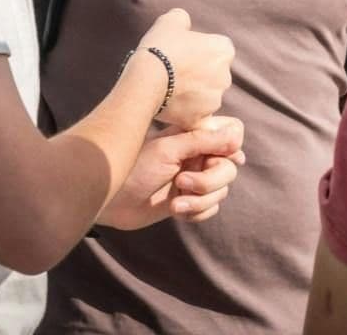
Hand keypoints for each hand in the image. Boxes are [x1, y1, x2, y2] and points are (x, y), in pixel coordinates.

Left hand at [101, 116, 245, 229]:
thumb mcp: (169, 150)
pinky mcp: (188, 202)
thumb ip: (203, 141)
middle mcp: (198, 156)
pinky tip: (177, 211)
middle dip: (209, 181)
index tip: (219, 158)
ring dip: (200, 200)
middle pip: (228, 168)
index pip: (232, 134)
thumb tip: (237, 136)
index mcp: (195, 136)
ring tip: (175, 204)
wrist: (109, 199)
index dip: (231, 147)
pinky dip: (197, 212)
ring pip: (220, 191)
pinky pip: (210, 209)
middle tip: (182, 184)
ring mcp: (194, 179)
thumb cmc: (134, 167)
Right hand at [138, 8, 235, 128]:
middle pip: (213, 74)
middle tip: (174, 72)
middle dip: (198, 74)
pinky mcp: (201, 119)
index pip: (216, 50)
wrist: (146, 80)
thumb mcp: (171, 20)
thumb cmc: (160, 47)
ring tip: (168, 89)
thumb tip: (183, 22)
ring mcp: (214, 100)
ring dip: (192, 94)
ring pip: (204, 97)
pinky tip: (170, 107)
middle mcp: (226, 76)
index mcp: (224, 50)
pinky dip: (186, 113)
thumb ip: (183, 19)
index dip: (199, 51)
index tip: (183, 54)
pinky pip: (196, 117)